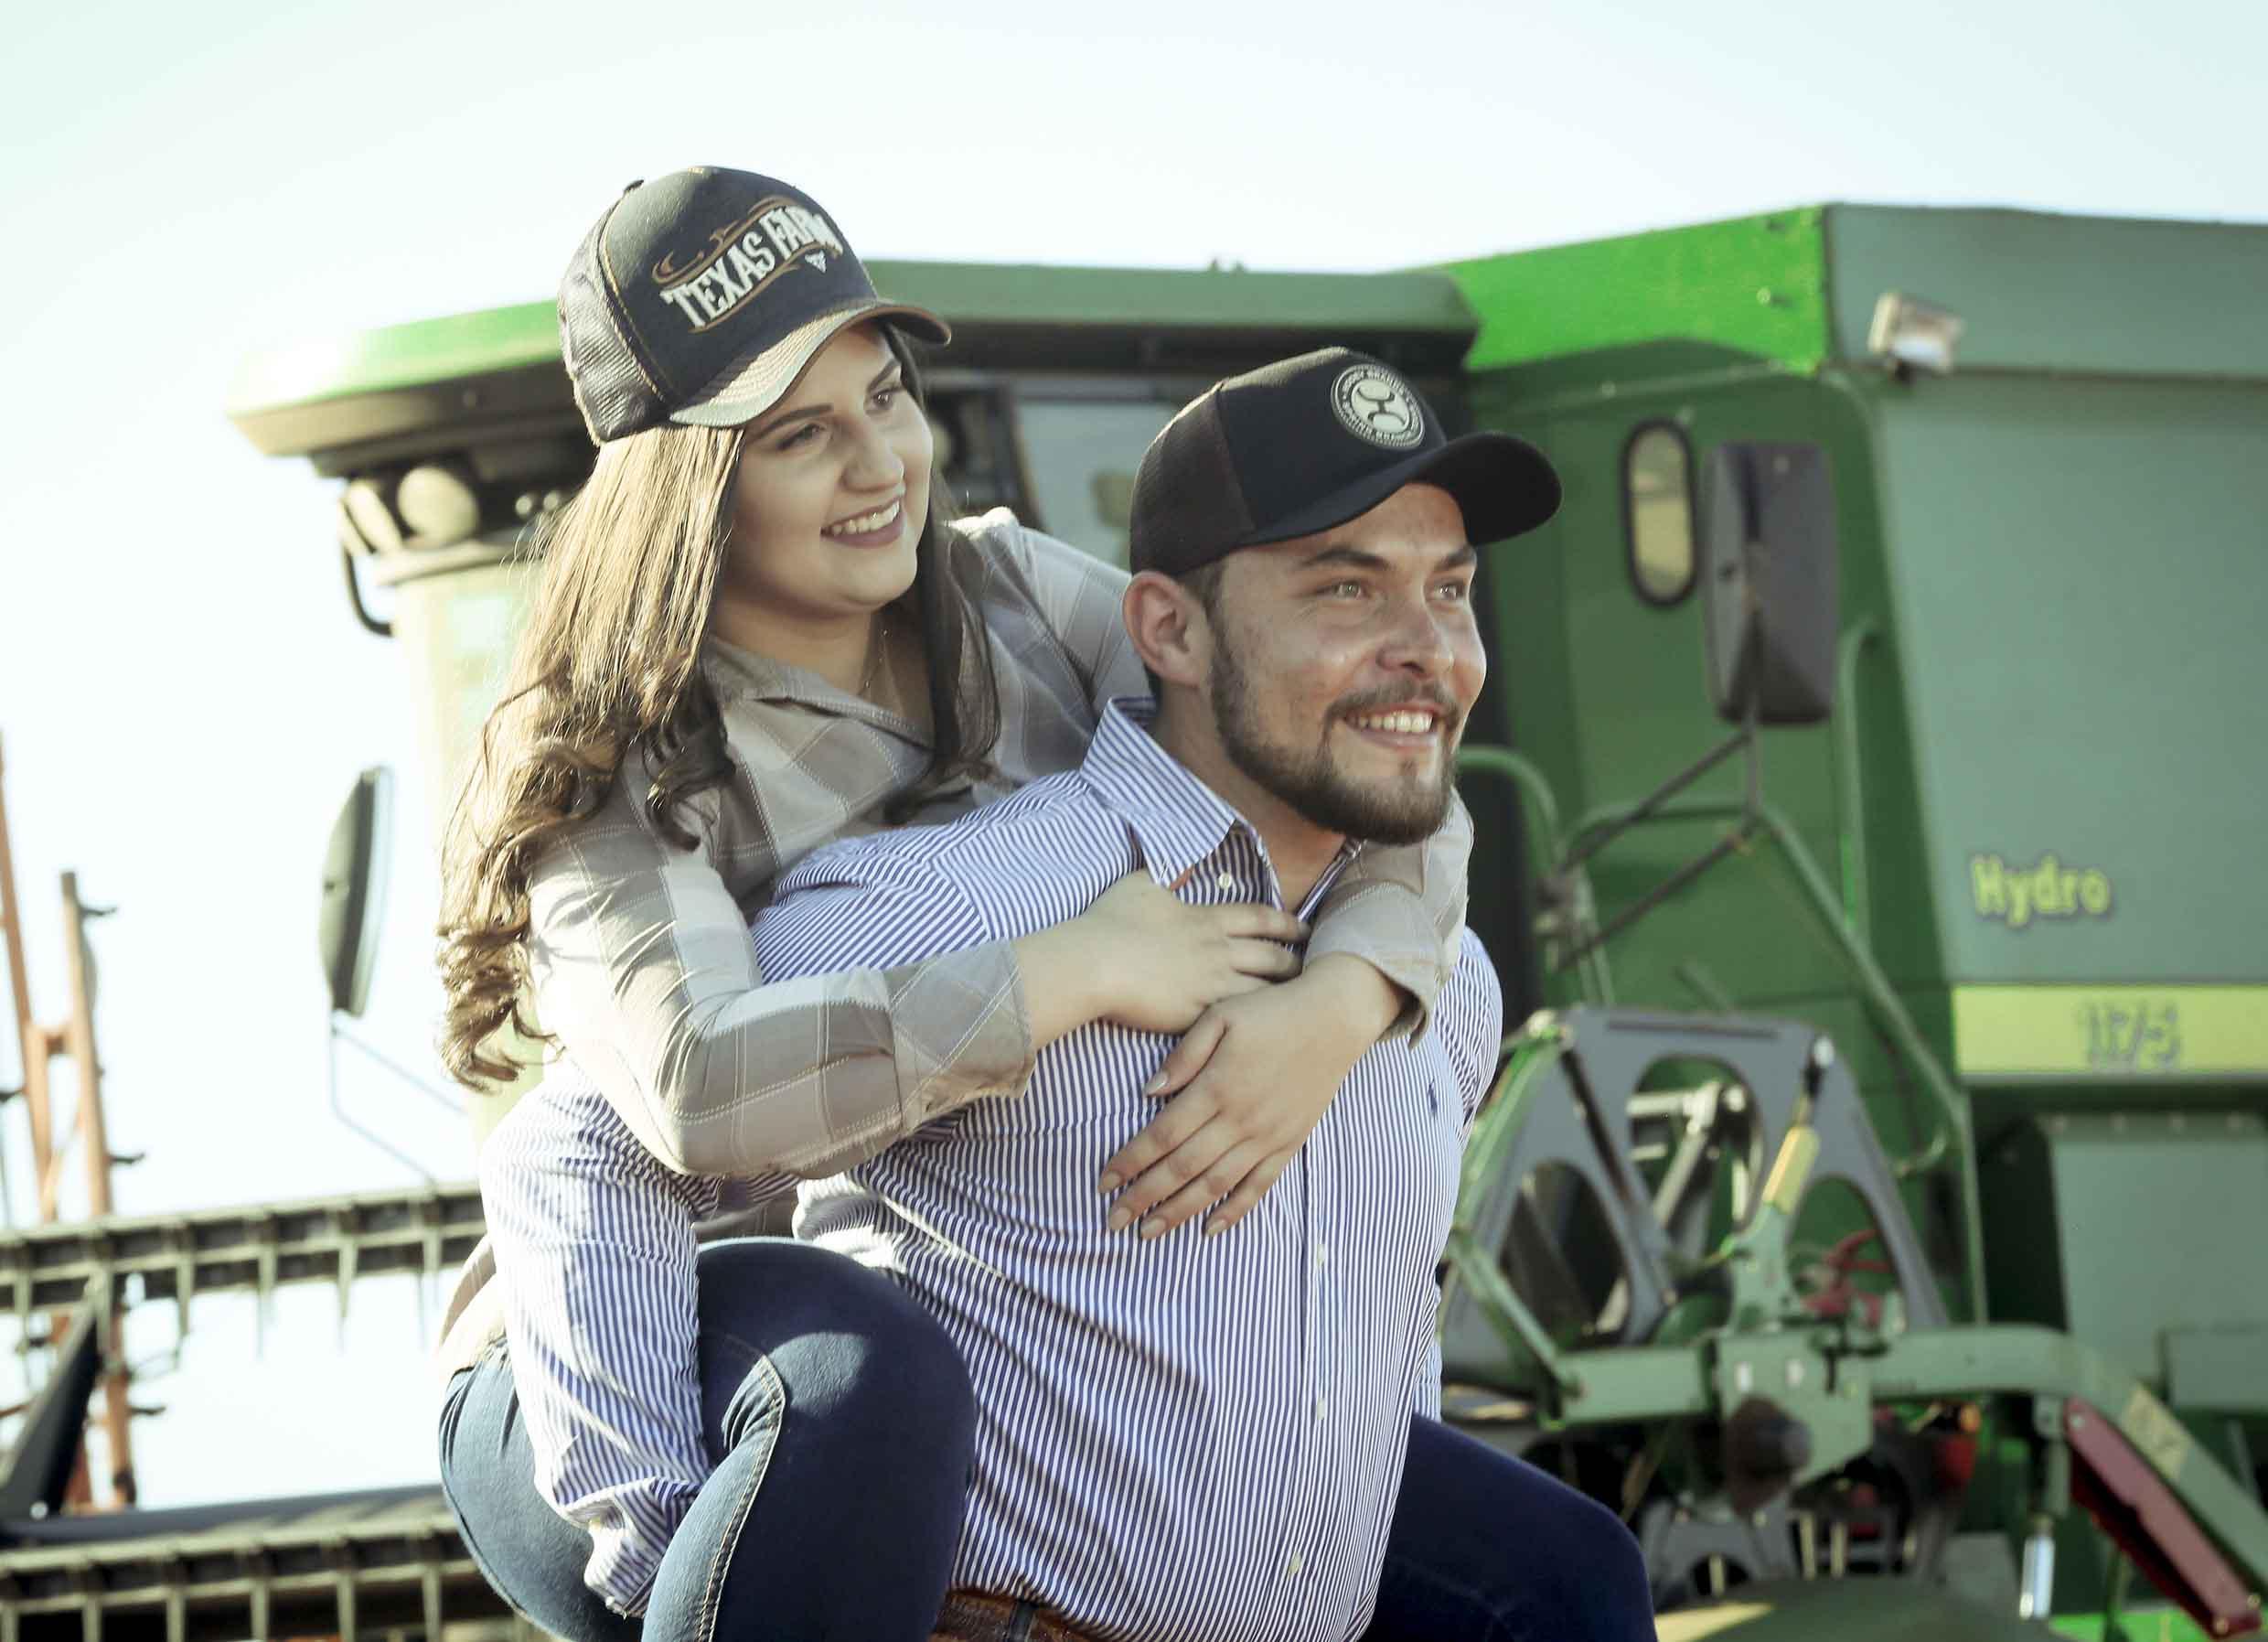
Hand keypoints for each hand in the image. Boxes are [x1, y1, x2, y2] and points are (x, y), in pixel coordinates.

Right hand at [1011, 872, 1305, 1047]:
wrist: (1095, 963)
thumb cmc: (1111, 923)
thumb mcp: (1140, 884)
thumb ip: (1167, 872)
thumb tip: (1184, 862)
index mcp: (1206, 918)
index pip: (1260, 918)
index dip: (1287, 923)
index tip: (1305, 929)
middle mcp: (1218, 950)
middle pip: (1273, 956)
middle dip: (1298, 962)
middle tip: (1317, 970)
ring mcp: (1211, 983)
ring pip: (1264, 989)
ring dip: (1287, 996)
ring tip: (1305, 1005)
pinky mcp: (1199, 1014)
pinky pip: (1240, 1019)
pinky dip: (1260, 1023)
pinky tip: (1273, 1030)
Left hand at [1097, 954, 1403, 1237]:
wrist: (1334, 1018)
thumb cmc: (1271, 1011)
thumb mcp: (1221, 1015)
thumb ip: (1183, 1056)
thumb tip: (1148, 1092)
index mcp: (1217, 1087)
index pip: (1162, 1134)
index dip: (1130, 1161)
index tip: (1103, 1181)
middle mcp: (1240, 1119)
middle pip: (1182, 1168)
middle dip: (1143, 1197)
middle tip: (1112, 1221)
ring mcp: (1267, 1136)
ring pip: (1216, 1185)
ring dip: (1179, 1211)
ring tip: (1148, 1234)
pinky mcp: (1289, 1143)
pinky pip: (1259, 1186)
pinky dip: (1234, 1211)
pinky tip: (1209, 1230)